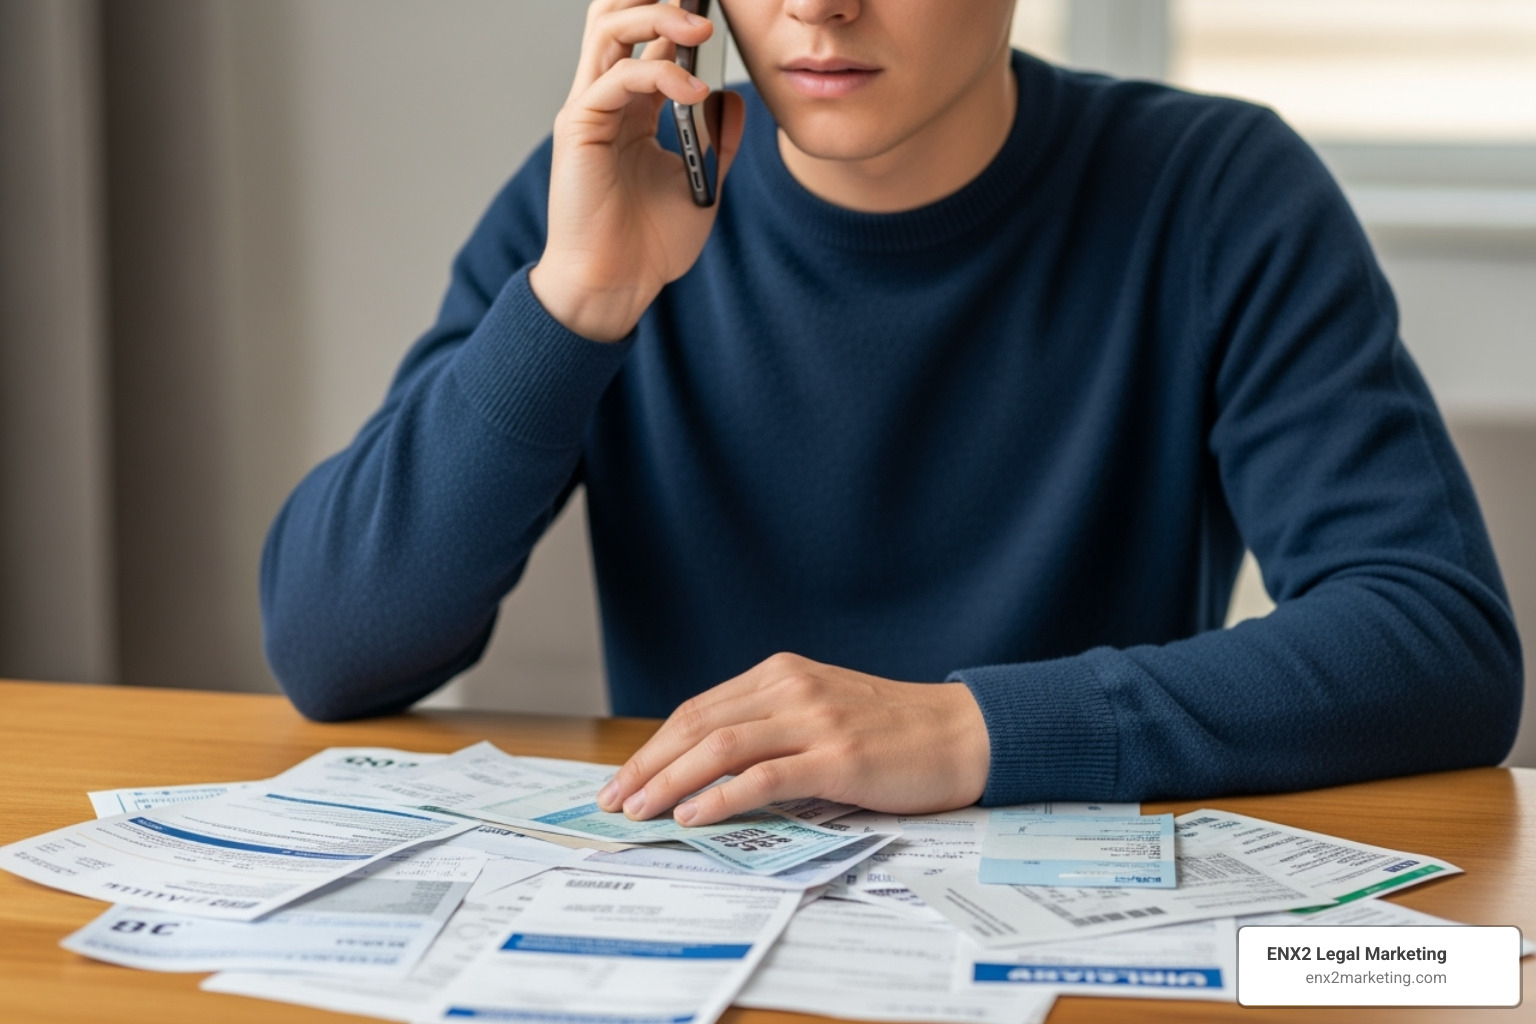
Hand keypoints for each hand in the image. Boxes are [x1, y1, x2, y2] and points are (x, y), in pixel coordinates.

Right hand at [529, 0, 746, 342]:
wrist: (617, 285)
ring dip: (659, 17)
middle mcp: (607, 98)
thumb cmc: (650, 244)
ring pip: (610, 27)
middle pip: (617, 14)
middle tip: (700, 1)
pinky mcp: (579, 125)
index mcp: (634, 107)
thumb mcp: (701, 182)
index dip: (679, 13)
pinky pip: (618, 77)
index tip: (716, 7)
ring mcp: (590, 108)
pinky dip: (660, 75)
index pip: (650, 37)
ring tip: (702, 29)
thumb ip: (716, 137)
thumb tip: (731, 95)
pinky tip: (694, 93)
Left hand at [595, 653, 991, 825]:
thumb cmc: (895, 733)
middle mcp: (791, 689)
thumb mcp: (824, 712)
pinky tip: (692, 815)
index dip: (654, 745)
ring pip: (720, 747)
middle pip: (697, 725)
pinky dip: (720, 796)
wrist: (965, 734)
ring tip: (640, 810)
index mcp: (782, 674)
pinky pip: (763, 777)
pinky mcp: (837, 758)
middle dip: (647, 764)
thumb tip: (709, 771)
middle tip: (614, 799)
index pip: (699, 709)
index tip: (624, 777)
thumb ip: (774, 728)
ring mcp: (815, 721)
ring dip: (670, 781)